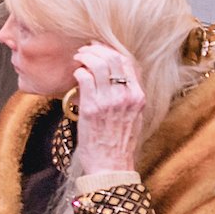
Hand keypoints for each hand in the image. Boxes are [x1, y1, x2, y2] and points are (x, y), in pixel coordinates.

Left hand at [71, 44, 146, 171]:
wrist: (111, 166)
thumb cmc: (119, 143)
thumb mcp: (133, 116)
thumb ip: (127, 96)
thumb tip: (112, 77)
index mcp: (138, 97)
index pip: (129, 63)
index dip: (113, 50)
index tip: (101, 48)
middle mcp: (127, 96)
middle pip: (114, 58)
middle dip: (97, 49)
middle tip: (85, 49)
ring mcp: (109, 101)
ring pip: (99, 65)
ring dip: (86, 56)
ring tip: (78, 58)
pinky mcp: (92, 108)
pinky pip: (85, 78)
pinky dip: (79, 71)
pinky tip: (75, 74)